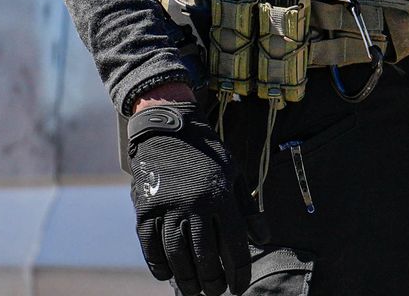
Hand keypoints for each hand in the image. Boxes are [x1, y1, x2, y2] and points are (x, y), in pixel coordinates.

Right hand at [125, 104, 250, 295]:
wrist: (168, 129)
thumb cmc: (206, 154)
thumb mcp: (233, 173)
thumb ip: (247, 208)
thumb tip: (263, 239)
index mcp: (220, 196)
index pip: (234, 245)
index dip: (239, 272)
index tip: (238, 287)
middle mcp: (194, 204)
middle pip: (204, 256)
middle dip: (212, 281)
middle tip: (215, 293)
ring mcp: (167, 206)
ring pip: (176, 254)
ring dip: (186, 278)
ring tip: (193, 291)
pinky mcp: (145, 208)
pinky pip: (150, 245)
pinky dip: (158, 264)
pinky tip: (167, 275)